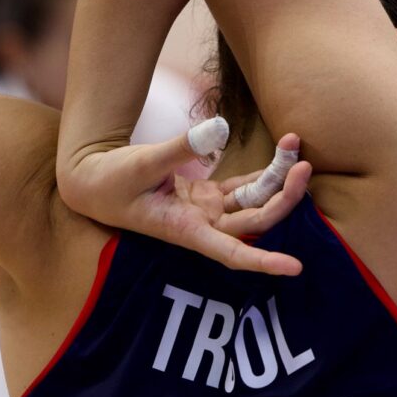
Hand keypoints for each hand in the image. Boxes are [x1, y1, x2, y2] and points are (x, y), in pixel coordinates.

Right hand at [60, 126, 311, 275]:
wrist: (92, 183)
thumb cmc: (110, 181)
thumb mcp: (141, 163)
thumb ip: (180, 147)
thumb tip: (219, 128)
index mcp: (186, 230)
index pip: (232, 253)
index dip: (263, 262)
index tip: (295, 268)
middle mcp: (202, 225)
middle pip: (255, 221)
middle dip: (285, 198)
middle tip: (304, 166)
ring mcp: (206, 211)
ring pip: (253, 202)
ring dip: (277, 182)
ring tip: (295, 149)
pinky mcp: (205, 196)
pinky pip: (242, 188)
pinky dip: (263, 174)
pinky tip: (283, 157)